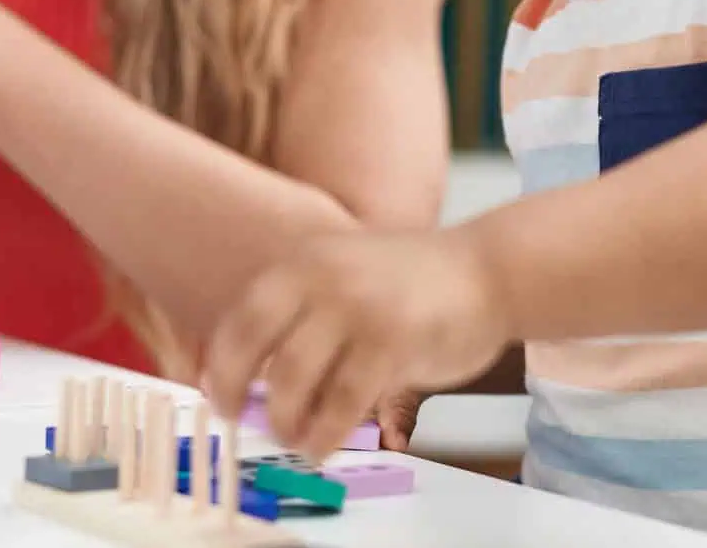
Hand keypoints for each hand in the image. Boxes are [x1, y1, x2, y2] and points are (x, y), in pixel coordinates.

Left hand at [202, 228, 510, 462]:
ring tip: (293, 439)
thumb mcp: (345, 270)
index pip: (241, 316)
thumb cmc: (412, 281)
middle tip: (243, 421)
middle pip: (254, 347)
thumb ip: (303, 309)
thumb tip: (251, 374)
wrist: (487, 269)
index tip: (218, 395)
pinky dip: (325, 432)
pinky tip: (322, 445)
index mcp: (304, 261)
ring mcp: (357, 308)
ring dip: (284, 421)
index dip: (222, 364)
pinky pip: (342, 401)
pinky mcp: (392, 342)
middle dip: (238, 393)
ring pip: (293, 379)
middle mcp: (322, 277)